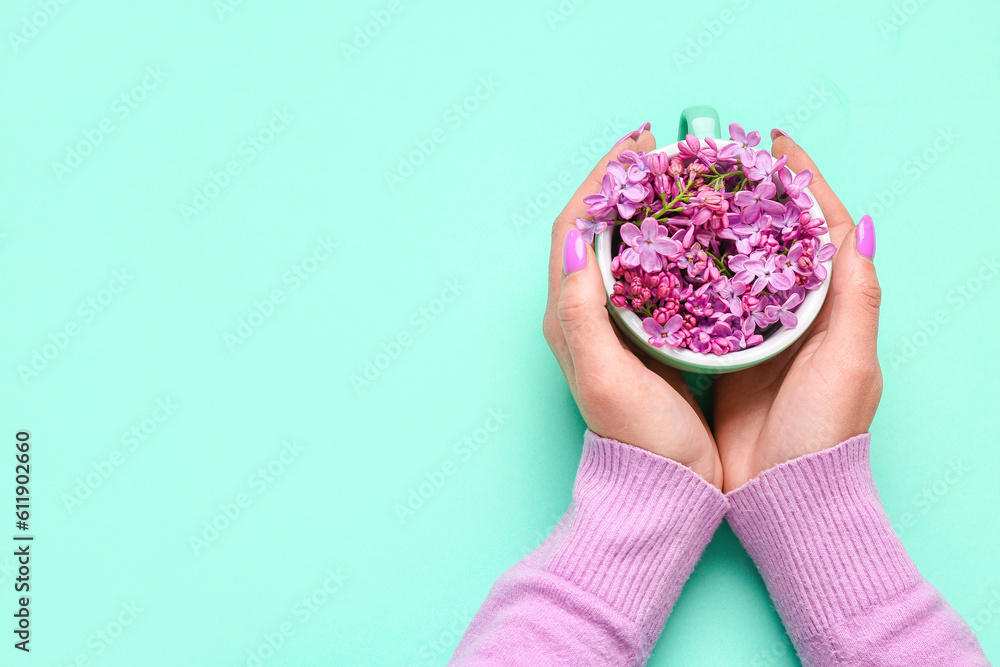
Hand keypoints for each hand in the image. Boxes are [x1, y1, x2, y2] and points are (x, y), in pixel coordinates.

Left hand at [542, 126, 721, 488]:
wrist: (661, 489)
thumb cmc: (638, 439)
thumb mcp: (607, 378)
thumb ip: (582, 313)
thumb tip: (576, 241)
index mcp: (568, 316)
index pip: (573, 228)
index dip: (600, 181)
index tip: (637, 147)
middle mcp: (583, 313)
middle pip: (596, 229)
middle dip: (625, 184)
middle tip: (664, 151)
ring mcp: (613, 324)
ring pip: (624, 247)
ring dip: (647, 207)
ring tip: (683, 178)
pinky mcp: (643, 336)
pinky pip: (650, 272)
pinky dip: (669, 241)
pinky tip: (700, 234)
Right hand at [714, 131, 881, 492]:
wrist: (781, 497)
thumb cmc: (824, 433)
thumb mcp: (849, 364)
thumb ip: (855, 298)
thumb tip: (859, 225)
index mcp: (832, 309)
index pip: (821, 228)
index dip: (801, 182)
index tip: (775, 143)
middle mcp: (793, 314)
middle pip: (774, 238)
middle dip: (752, 194)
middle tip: (720, 161)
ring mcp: (755, 333)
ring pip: (735, 264)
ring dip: (717, 227)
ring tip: (690, 192)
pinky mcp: (721, 354)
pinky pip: (706, 300)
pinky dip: (691, 270)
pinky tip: (667, 251)